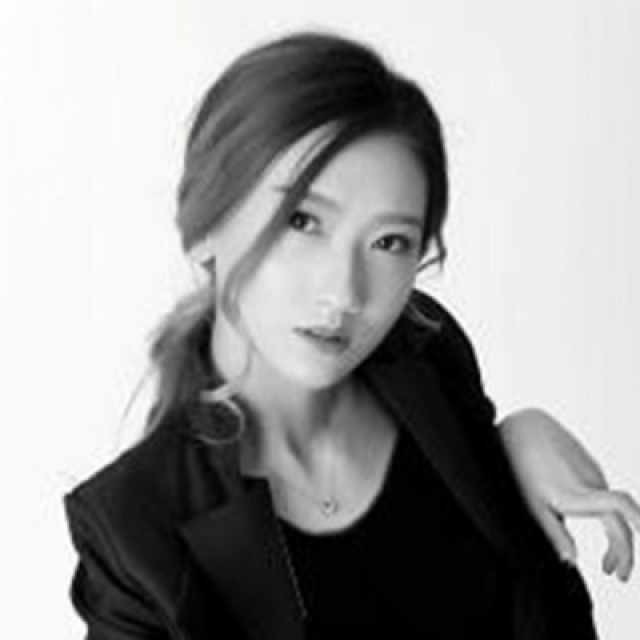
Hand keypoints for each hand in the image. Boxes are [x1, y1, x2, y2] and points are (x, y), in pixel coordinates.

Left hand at [498, 408, 639, 580]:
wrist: (523, 426)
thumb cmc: (520, 467)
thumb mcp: (532, 503)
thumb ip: (554, 532)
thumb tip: (572, 561)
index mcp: (576, 492)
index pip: (618, 505)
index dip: (635, 523)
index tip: (635, 548)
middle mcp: (591, 480)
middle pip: (620, 518)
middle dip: (623, 551)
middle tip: (615, 575)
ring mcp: (592, 469)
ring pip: (610, 507)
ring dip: (613, 535)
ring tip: (606, 563)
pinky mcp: (589, 462)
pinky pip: (601, 492)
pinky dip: (604, 513)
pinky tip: (594, 525)